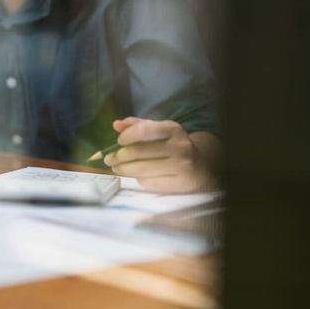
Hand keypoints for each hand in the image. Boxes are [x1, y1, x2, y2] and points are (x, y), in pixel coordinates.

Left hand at [103, 117, 218, 193]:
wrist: (200, 164)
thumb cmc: (172, 144)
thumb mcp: (159, 130)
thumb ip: (137, 126)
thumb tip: (116, 125)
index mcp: (172, 129)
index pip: (143, 131)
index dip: (126, 137)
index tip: (119, 141)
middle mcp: (179, 146)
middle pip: (138, 152)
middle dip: (118, 156)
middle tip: (109, 159)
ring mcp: (180, 166)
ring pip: (141, 170)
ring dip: (123, 169)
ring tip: (116, 168)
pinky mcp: (178, 183)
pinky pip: (149, 182)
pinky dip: (138, 179)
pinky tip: (136, 175)